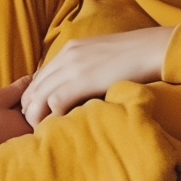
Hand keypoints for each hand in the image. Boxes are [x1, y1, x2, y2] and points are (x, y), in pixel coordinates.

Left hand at [21, 27, 174, 127]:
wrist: (150, 49)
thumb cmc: (131, 58)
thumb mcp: (98, 58)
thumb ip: (83, 69)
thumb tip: (76, 90)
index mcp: (68, 49)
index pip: (39, 76)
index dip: (34, 96)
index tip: (37, 113)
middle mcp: (65, 56)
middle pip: (34, 86)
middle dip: (30, 108)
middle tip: (34, 127)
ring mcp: (72, 67)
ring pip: (39, 95)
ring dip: (37, 115)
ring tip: (42, 131)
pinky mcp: (81, 79)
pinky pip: (55, 100)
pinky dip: (53, 114)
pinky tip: (60, 124)